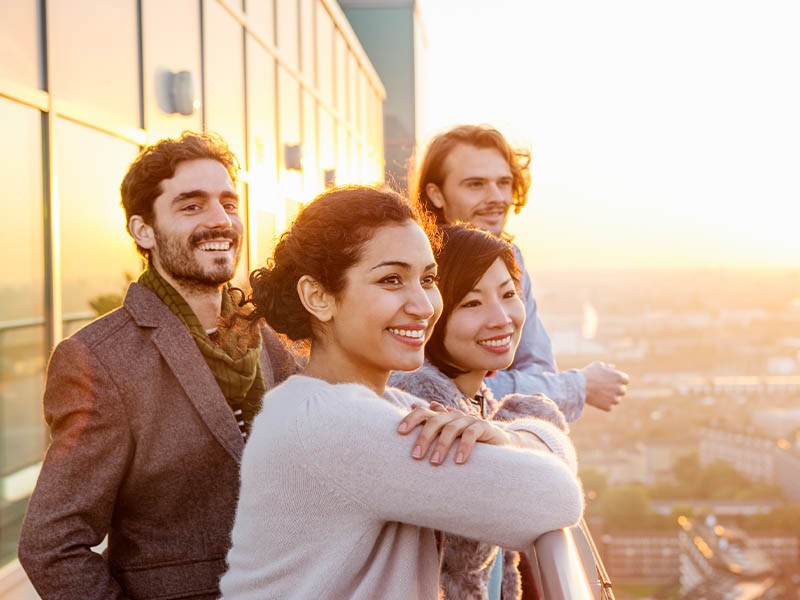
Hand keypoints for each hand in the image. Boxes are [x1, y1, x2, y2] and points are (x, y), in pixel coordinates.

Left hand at [397, 405, 511, 464]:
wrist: (500, 444)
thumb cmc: (468, 444)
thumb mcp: (448, 438)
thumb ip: (432, 429)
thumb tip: (412, 409)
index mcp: (443, 417)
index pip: (424, 412)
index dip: (411, 419)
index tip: (399, 432)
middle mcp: (454, 415)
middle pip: (435, 421)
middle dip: (423, 438)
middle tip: (415, 456)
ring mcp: (469, 420)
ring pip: (451, 428)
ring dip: (441, 446)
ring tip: (434, 462)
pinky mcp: (484, 427)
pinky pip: (471, 434)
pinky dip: (464, 447)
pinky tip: (458, 461)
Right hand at [582, 361, 628, 411]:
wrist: (579, 386)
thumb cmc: (588, 373)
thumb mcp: (597, 365)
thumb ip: (607, 367)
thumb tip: (613, 367)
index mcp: (619, 377)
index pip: (625, 380)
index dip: (619, 381)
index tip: (612, 381)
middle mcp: (619, 388)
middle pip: (622, 391)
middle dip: (616, 390)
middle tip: (606, 389)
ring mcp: (614, 399)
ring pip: (616, 400)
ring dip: (611, 398)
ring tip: (600, 395)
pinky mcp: (608, 407)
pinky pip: (609, 407)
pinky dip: (604, 405)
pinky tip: (597, 400)